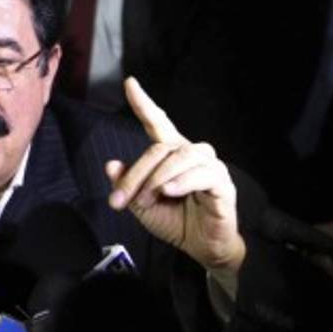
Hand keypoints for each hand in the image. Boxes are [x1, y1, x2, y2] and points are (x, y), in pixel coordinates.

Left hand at [107, 77, 245, 282]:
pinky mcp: (221, 184)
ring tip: (146, 199)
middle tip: (120, 200)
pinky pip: (201, 174)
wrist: (201, 248)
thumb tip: (111, 164)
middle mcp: (190, 153)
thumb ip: (128, 184)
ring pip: (178, 158)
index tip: (129, 83)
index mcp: (170, 154)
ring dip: (156, 179)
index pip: (157, 122)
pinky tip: (170, 191)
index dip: (143, 103)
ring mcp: (208, 167)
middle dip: (136, 175)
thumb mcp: (142, 204)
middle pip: (158, 149)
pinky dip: (182, 182)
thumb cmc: (175, 221)